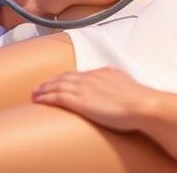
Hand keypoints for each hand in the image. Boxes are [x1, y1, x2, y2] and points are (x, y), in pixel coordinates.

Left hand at [32, 67, 153, 132]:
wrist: (141, 104)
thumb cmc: (139, 100)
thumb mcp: (127, 87)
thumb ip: (117, 87)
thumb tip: (116, 93)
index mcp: (103, 72)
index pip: (79, 73)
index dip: (66, 78)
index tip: (58, 82)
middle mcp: (92, 77)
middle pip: (66, 77)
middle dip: (51, 82)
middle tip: (40, 87)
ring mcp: (85, 88)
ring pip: (58, 85)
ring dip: (44, 89)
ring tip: (35, 94)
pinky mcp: (81, 101)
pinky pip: (57, 96)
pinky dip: (46, 97)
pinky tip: (38, 100)